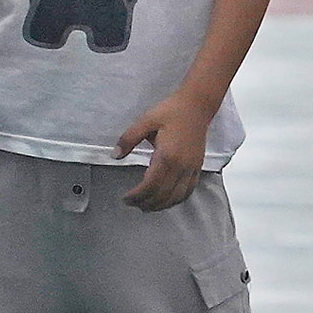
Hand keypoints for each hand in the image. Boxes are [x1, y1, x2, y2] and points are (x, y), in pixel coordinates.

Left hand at [116, 92, 215, 209]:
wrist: (197, 106)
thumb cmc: (170, 111)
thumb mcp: (145, 120)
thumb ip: (128, 139)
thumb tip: (115, 155)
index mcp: (167, 156)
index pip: (150, 185)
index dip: (136, 196)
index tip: (125, 198)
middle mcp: (181, 166)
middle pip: (163, 195)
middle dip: (146, 203)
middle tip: (131, 204)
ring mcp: (191, 168)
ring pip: (177, 196)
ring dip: (161, 205)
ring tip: (146, 206)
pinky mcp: (197, 167)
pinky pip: (188, 191)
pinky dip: (176, 200)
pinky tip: (166, 201)